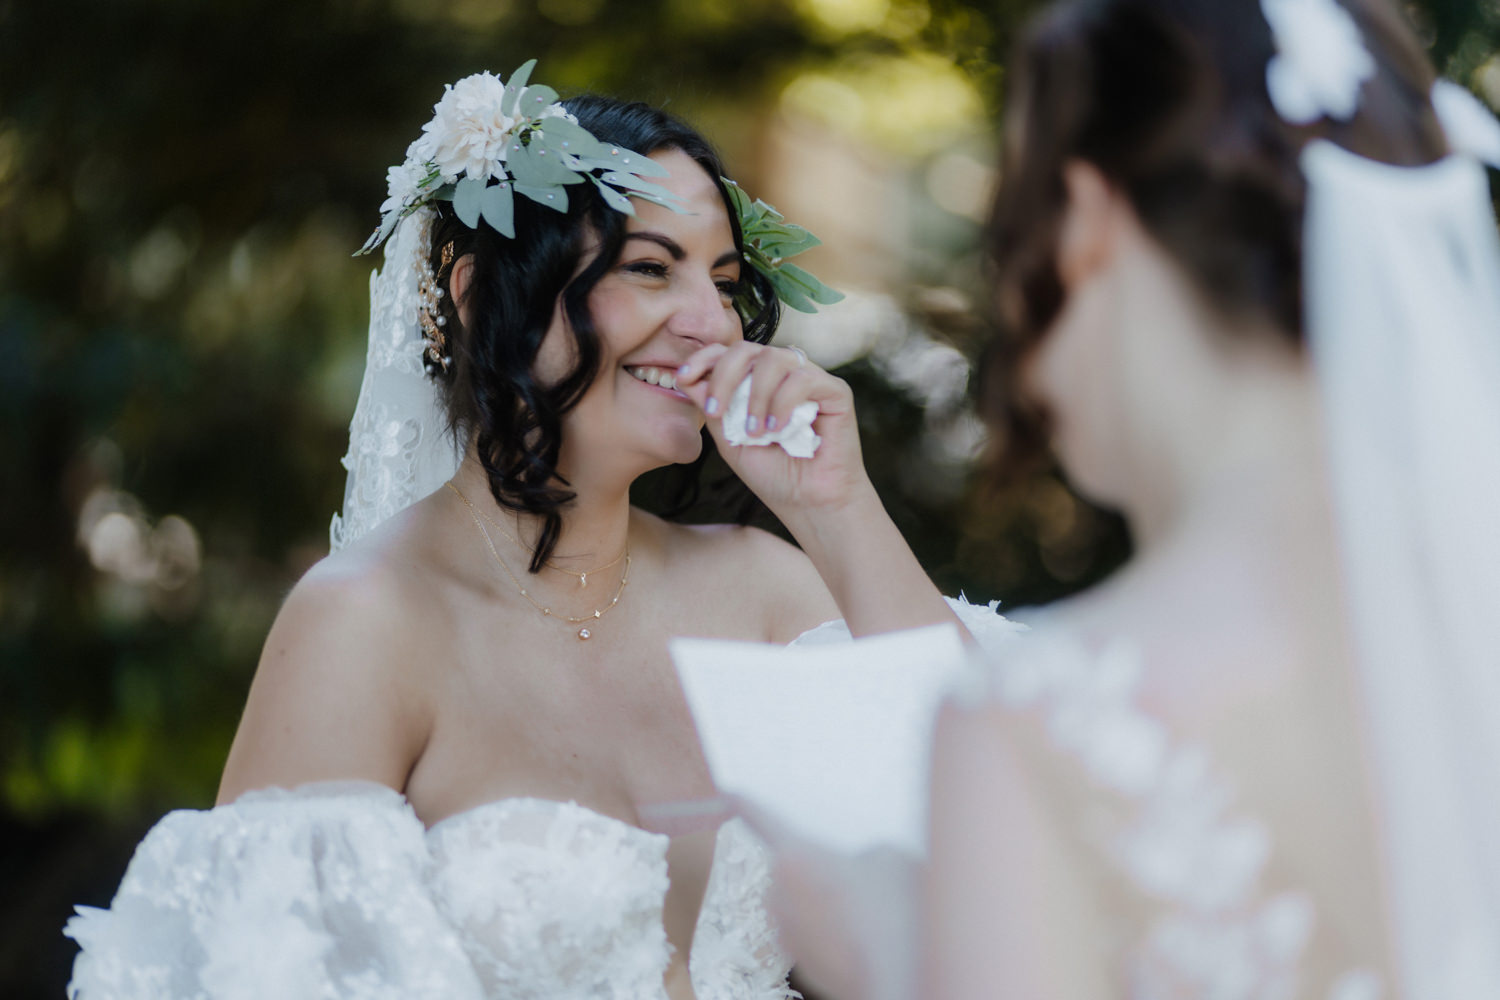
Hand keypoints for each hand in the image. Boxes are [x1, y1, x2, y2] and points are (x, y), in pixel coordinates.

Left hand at [675, 343, 872, 516]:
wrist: (810, 503)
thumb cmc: (773, 474)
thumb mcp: (730, 440)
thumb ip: (713, 407)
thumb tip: (688, 377)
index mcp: (757, 381)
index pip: (728, 352)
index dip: (703, 358)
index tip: (683, 378)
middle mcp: (783, 374)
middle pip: (747, 348)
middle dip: (723, 375)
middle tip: (715, 411)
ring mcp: (810, 378)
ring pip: (774, 358)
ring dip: (755, 395)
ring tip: (754, 432)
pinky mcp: (835, 390)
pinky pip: (803, 378)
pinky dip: (782, 403)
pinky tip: (776, 430)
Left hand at [731, 797, 920, 999]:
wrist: (899, 980)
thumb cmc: (895, 913)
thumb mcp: (892, 859)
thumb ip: (866, 852)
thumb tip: (862, 865)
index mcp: (795, 857)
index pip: (761, 820)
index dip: (745, 804)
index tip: (727, 793)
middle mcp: (780, 895)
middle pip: (792, 868)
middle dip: (818, 869)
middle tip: (858, 876)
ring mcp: (789, 933)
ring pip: (804, 906)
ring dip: (826, 905)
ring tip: (872, 914)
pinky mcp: (804, 965)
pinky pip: (814, 936)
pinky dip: (834, 935)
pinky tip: (867, 939)